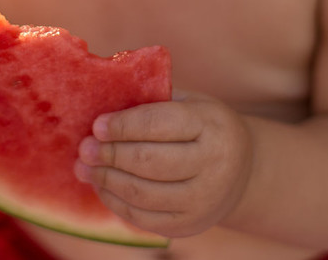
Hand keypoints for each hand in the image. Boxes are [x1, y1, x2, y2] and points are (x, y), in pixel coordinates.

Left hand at [74, 91, 252, 237]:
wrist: (242, 171)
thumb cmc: (203, 128)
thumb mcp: (190, 105)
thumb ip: (153, 102)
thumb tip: (101, 104)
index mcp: (211, 125)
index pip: (158, 124)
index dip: (123, 126)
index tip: (97, 125)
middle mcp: (213, 164)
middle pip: (148, 161)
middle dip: (110, 154)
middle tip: (84, 148)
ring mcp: (203, 199)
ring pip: (142, 193)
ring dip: (106, 180)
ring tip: (85, 168)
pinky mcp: (189, 225)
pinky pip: (143, 217)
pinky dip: (116, 202)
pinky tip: (102, 186)